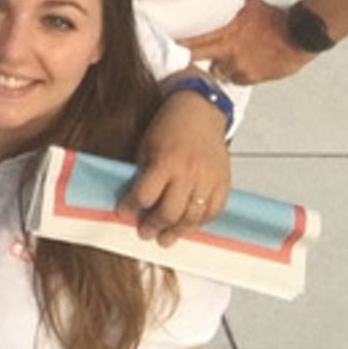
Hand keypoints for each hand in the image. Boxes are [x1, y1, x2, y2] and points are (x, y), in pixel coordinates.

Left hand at [119, 89, 229, 246]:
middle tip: (145, 232)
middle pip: (169, 212)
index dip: (130, 207)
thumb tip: (135, 199)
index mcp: (165, 162)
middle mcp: (188, 174)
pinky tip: (189, 225)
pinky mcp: (223, 183)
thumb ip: (143, 172)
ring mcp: (208, 180)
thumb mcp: (147, 144)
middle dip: (153, 226)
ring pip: (192, 217)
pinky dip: (200, 223)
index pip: (144, 195)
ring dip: (177, 231)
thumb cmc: (170, 125)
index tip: (123, 213)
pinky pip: (213, 212)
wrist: (201, 110)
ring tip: (165, 238)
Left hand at [180, 0, 312, 85]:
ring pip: (217, 70)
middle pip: (196, 56)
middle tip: (180, 59)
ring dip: (220, 65)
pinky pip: (236, 78)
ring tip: (230, 58)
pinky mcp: (250, 76)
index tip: (165, 44)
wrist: (300, 35)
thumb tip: (218, 7)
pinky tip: (246, 64)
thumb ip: (230, 12)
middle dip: (187, 58)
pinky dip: (238, 73)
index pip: (193, 38)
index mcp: (226, 29)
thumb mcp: (249, 8)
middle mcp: (228, 48)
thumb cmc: (277, 20)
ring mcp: (238, 64)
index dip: (178, 43)